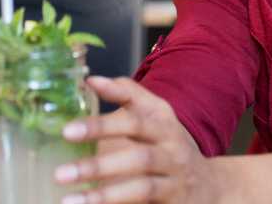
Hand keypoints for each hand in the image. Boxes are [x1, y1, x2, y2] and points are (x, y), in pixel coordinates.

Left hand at [53, 77, 217, 202]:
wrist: (209, 185)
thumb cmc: (168, 145)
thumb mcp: (156, 116)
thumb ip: (127, 95)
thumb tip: (91, 81)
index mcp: (164, 124)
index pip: (138, 113)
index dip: (109, 111)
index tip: (77, 111)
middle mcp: (172, 150)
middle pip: (138, 156)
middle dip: (100, 164)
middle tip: (62, 166)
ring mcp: (174, 180)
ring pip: (141, 188)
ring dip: (105, 195)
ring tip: (69, 199)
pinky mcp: (173, 202)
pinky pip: (146, 203)